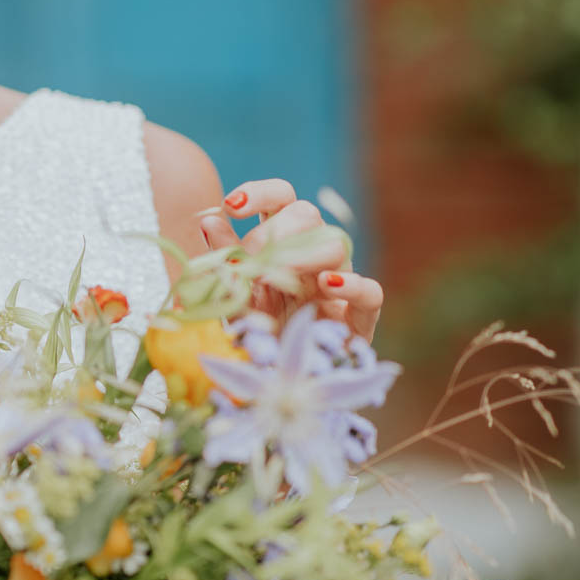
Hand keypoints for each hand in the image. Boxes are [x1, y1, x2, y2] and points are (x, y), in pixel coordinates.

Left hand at [199, 179, 383, 342]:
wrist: (277, 386)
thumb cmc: (255, 335)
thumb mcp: (231, 297)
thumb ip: (223, 259)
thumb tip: (208, 219)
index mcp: (280, 245)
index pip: (280, 199)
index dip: (260, 193)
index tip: (231, 205)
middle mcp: (310, 258)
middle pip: (307, 214)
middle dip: (276, 228)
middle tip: (251, 257)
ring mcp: (337, 286)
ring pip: (337, 244)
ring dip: (305, 252)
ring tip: (278, 272)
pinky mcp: (358, 321)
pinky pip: (371, 292)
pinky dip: (352, 285)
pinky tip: (328, 285)